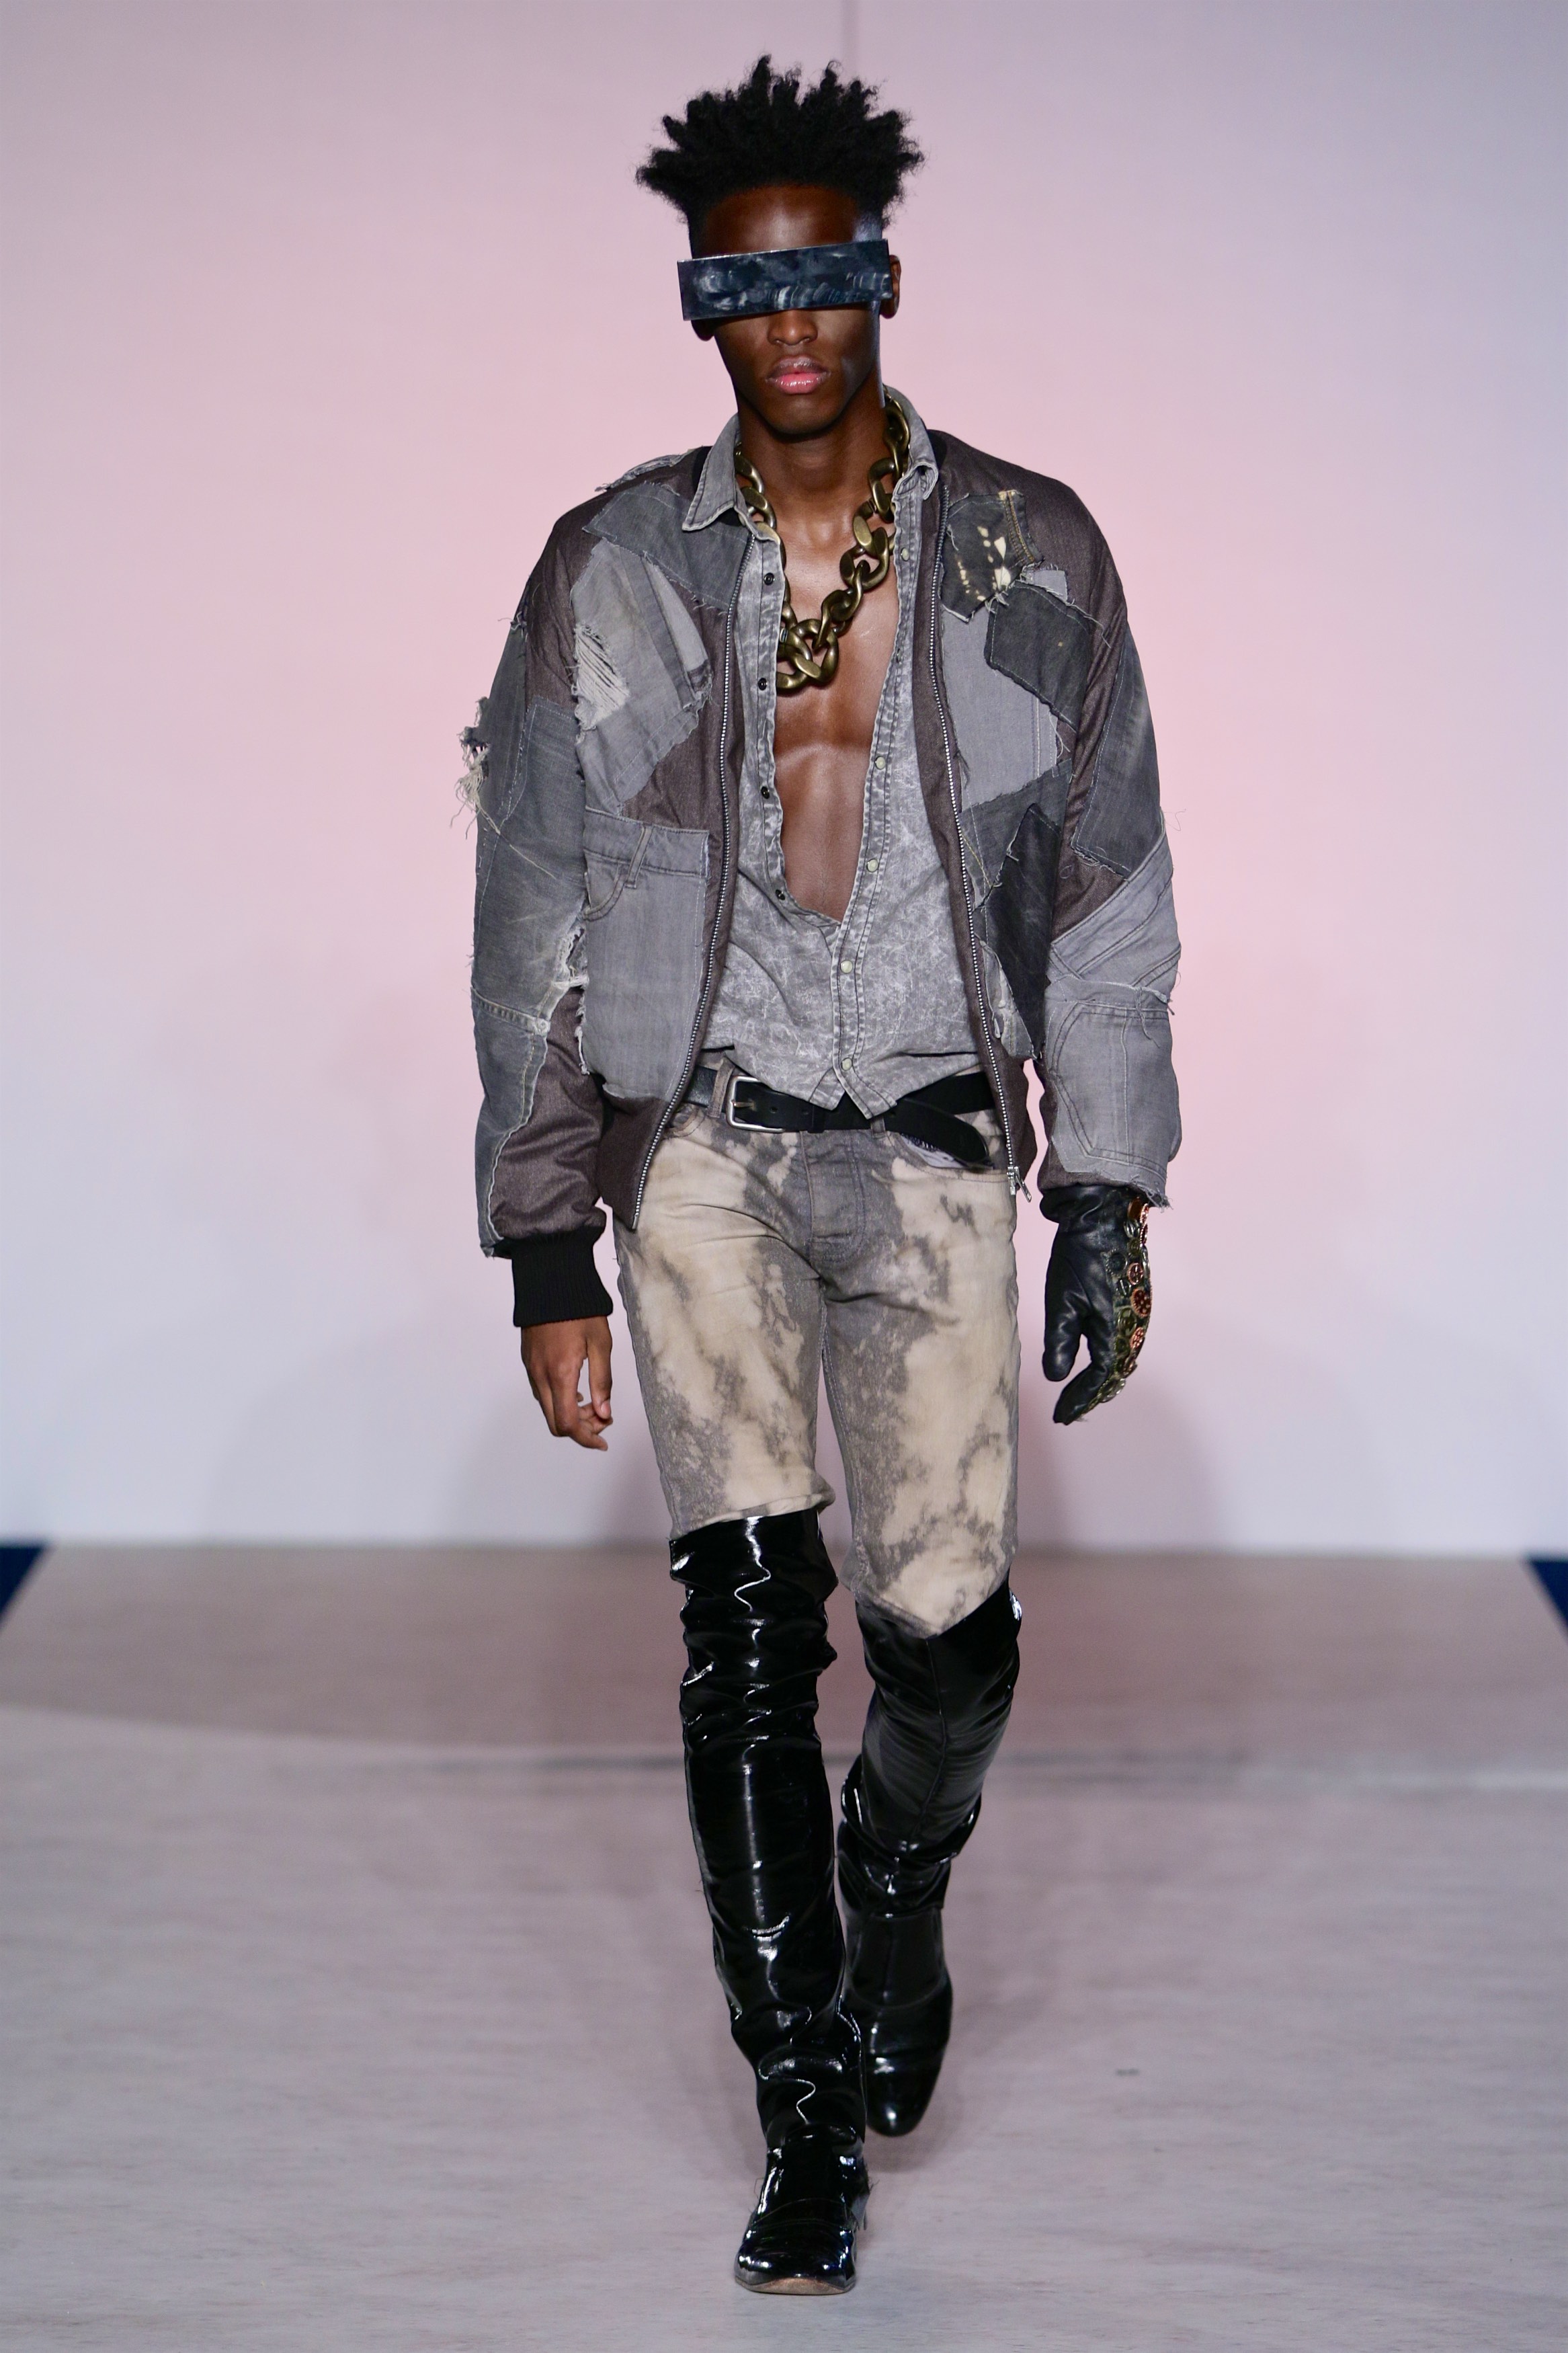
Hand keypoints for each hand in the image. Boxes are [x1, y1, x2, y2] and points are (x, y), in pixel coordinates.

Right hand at [521, 1316, 612, 1449]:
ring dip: (569, 1414)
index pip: (568, 1424)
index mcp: (560, 1374)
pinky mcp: (528, 1361)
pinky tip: (576, 1388)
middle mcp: (541, 1376)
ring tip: (593, 1402)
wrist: (551, 1282)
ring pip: (547, 1408)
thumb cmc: (579, 1309)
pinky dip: (559, 1400)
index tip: (603, 1441)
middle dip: (581, 1429)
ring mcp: (532, 1369)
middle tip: (603, 1418)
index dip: (586, 1438)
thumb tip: (604, 1413)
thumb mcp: (601, 1343)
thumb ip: (602, 1381)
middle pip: (555, 1423)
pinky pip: (542, 1393)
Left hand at [1041, 1186, 1150, 1425]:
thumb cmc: (1081, 1255)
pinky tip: (1095, 1359)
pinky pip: (1124, 1342)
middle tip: (1068, 1410)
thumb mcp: (1062, 1301)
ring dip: (1102, 1379)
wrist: (1105, 1214)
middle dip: (1092, 1394)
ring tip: (1080, 1393)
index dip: (1080, 1399)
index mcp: (1118, 1331)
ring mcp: (1138, 1313)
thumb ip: (1061, 1342)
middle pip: (1115, 1373)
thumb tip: (1057, 1377)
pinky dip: (1109, 1359)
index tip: (1061, 1416)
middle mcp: (1134, 1327)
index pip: (1100, 1378)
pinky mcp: (1134, 1301)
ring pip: (1122, 1358)